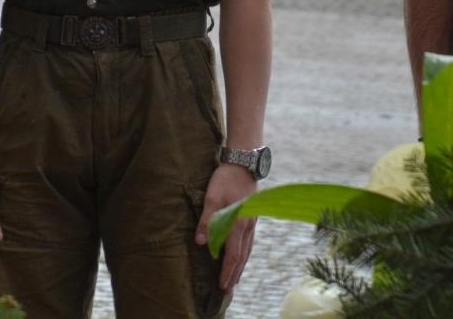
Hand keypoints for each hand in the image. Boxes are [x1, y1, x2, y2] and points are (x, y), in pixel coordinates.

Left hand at [195, 162, 256, 291]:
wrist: (244, 163)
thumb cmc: (226, 179)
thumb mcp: (212, 197)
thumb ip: (207, 219)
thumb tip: (200, 242)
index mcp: (239, 223)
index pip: (233, 254)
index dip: (227, 270)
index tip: (223, 285)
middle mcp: (248, 226)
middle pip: (242, 256)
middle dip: (234, 273)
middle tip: (228, 290)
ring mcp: (252, 222)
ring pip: (247, 250)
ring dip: (240, 266)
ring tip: (235, 279)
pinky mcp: (251, 218)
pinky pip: (249, 242)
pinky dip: (244, 254)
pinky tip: (241, 257)